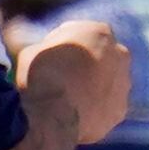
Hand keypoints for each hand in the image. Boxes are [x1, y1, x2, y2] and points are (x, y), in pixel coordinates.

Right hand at [12, 12, 139, 144]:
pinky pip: (105, 107)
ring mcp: (124, 84)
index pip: (80, 33)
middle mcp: (119, 54)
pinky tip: (73, 116)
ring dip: (91, 87)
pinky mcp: (120, 110)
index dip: (61, 44)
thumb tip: (24, 36)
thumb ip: (37, 45)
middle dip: (84, 64)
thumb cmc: (41, 77)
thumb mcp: (29, 50)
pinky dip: (93, 110)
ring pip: (106, 82)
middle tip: (59, 78)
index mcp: (99, 32)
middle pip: (100, 56)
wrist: (55, 116)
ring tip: (65, 101)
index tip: (48, 57)